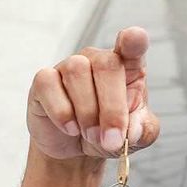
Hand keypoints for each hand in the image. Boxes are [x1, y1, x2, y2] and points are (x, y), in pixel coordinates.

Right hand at [27, 26, 158, 159]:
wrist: (75, 149)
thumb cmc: (109, 133)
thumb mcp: (135, 137)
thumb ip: (142, 131)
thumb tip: (133, 130)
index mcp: (129, 67)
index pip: (133, 45)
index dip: (134, 40)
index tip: (134, 37)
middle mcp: (98, 59)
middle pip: (107, 65)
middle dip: (112, 109)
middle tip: (111, 140)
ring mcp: (69, 66)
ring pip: (77, 73)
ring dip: (87, 113)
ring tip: (91, 136)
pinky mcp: (44, 80)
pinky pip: (49, 85)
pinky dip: (62, 113)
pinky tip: (70, 128)